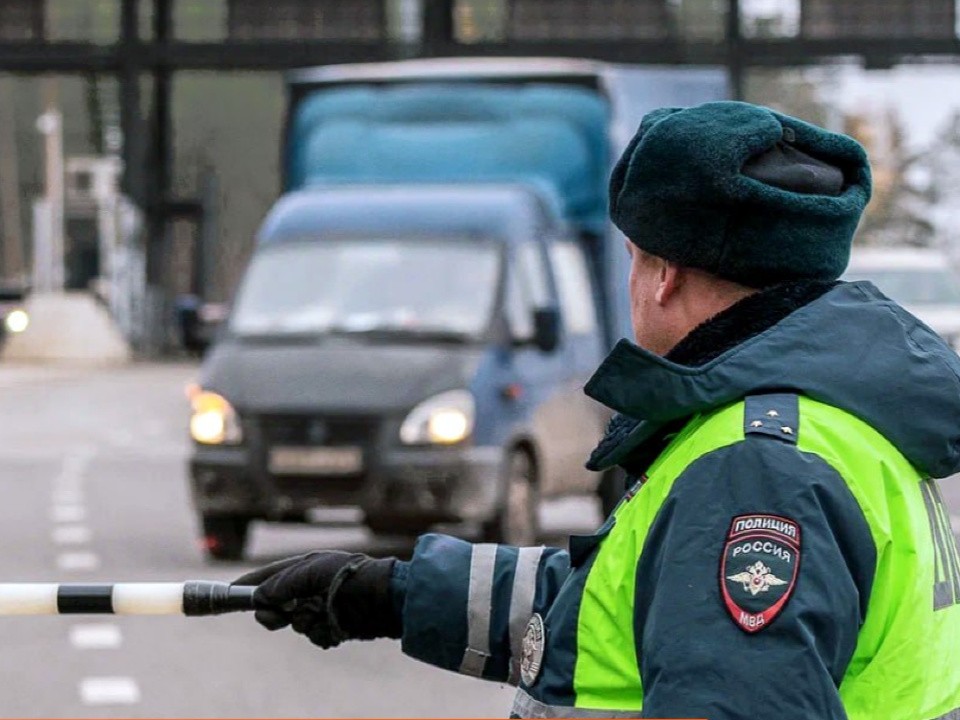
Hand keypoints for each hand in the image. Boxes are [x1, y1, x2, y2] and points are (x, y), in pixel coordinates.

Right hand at [234, 551, 399, 648]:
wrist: (383, 600)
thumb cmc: (348, 577)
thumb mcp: (310, 572)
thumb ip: (281, 584)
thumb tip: (260, 597)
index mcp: (307, 568)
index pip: (271, 575)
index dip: (251, 584)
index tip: (230, 592)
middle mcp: (312, 587)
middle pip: (277, 604)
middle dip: (274, 613)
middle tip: (275, 617)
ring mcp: (322, 607)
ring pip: (295, 623)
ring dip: (303, 622)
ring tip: (319, 616)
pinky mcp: (333, 626)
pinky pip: (314, 635)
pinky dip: (320, 634)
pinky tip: (334, 627)